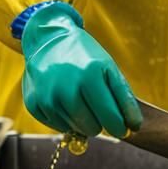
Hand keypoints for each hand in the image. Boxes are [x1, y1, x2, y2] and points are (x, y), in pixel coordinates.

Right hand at [21, 2, 141, 138]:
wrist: (49, 39)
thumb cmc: (84, 56)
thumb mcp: (109, 68)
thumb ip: (124, 97)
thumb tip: (134, 126)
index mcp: (89, 76)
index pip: (111, 118)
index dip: (120, 127)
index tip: (123, 128)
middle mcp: (66, 88)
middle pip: (92, 128)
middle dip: (100, 122)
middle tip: (97, 105)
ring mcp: (47, 97)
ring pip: (75, 130)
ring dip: (82, 121)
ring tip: (80, 99)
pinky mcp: (34, 104)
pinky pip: (57, 127)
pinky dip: (65, 119)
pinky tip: (65, 100)